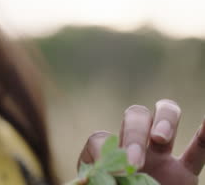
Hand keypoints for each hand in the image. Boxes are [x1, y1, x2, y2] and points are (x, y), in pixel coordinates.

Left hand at [78, 99, 204, 184]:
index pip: (100, 139)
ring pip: (165, 117)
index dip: (101, 150)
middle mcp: (132, 148)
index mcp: (105, 156)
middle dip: (133, 134)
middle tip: (135, 163)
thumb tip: (109, 180)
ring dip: (165, 120)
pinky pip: (198, 150)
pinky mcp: (183, 173)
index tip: (110, 171)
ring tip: (160, 138)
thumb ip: (101, 184)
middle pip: (134, 117)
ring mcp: (160, 157)